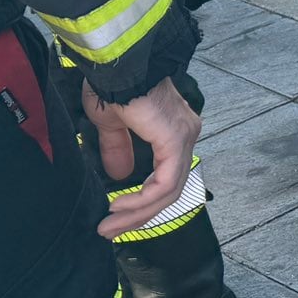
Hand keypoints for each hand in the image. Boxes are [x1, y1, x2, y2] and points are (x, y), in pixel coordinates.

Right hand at [82, 78, 200, 237]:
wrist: (118, 66)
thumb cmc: (114, 85)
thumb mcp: (112, 124)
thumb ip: (119, 149)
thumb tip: (120, 176)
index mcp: (174, 129)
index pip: (167, 175)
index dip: (143, 200)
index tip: (115, 216)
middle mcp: (186, 134)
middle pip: (170, 188)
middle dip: (140, 214)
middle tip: (110, 231)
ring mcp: (185, 137)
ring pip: (169, 190)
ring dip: (138, 212)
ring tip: (110, 226)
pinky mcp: (176, 140)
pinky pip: (165, 182)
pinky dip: (143, 199)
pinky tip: (121, 207)